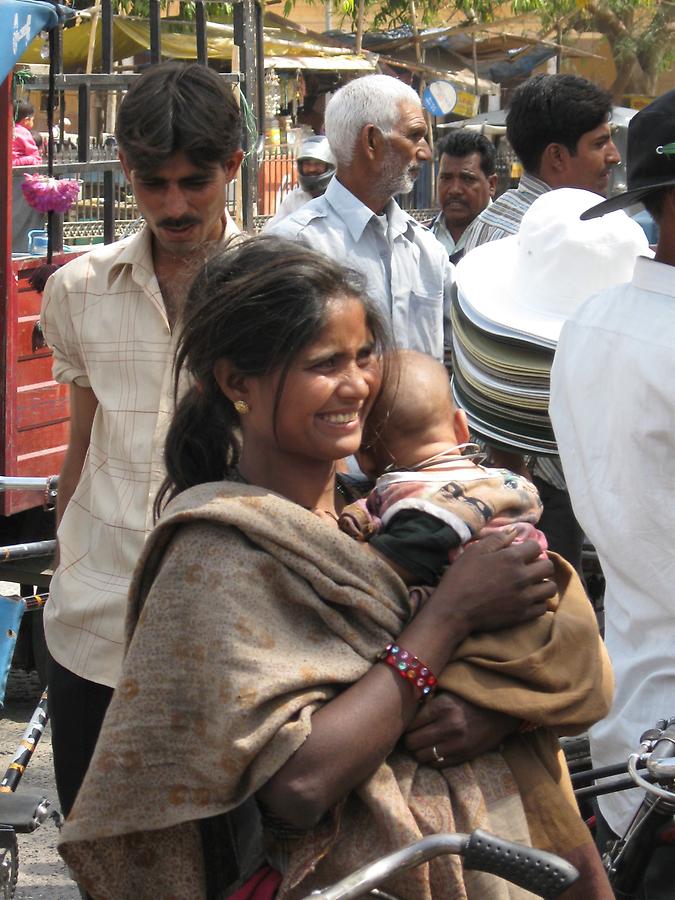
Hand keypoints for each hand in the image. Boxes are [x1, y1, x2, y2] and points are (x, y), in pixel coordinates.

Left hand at [403, 693, 517, 766]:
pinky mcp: (464, 756)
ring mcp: (457, 744)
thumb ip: (428, 701)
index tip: (407, 724)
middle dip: (409, 739)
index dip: (406, 725)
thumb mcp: (448, 692)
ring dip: (418, 751)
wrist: (501, 711)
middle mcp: (448, 726)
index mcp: (442, 706)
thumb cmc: (470, 699)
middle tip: (412, 735)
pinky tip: (434, 750)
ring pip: (421, 756)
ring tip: (422, 744)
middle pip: (412, 742)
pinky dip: (431, 759)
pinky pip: (437, 764)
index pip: (410, 723)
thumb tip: (404, 710)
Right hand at [429, 529, 555, 632]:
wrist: (454, 610)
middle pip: (548, 567)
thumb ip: (496, 540)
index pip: (536, 547)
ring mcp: (525, 597)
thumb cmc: (461, 577)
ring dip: (543, 584)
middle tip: (529, 568)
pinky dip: (538, 602)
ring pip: (550, 588)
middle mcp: (523, 577)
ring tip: (532, 585)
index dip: (529, 548)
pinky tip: (528, 600)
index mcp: (511, 558)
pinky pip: (543, 608)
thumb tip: (514, 531)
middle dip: (541, 564)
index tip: (522, 553)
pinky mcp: (523, 615)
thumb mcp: (474, 552)